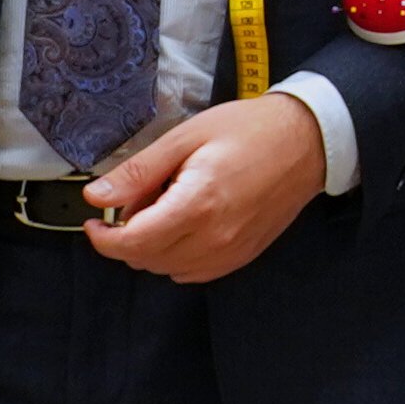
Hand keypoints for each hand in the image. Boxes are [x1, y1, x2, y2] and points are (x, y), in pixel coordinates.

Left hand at [86, 95, 327, 282]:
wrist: (308, 142)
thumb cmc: (250, 131)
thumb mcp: (185, 137)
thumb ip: (139, 172)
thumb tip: (96, 196)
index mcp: (197, 204)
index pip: (132, 244)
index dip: (103, 238)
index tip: (96, 221)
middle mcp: (214, 237)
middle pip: (145, 260)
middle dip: (127, 236)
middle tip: (141, 200)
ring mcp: (230, 251)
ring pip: (166, 269)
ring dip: (153, 247)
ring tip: (168, 208)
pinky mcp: (242, 256)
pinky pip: (193, 272)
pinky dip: (177, 256)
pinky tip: (187, 225)